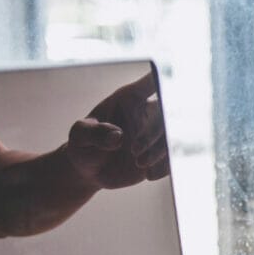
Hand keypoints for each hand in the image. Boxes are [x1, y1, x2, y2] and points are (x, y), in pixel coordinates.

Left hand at [66, 73, 167, 189]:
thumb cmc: (83, 145)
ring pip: (173, 136)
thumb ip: (94, 132)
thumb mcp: (79, 136)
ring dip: (160, 151)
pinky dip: (164, 167)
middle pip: (166, 113)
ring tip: (138, 164)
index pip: (152, 82)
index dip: (164, 78)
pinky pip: (174, 157)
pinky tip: (148, 175)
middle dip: (154, 132)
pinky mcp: (161, 156)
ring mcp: (156, 136)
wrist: (90, 171)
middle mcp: (147, 114)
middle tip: (134, 150)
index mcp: (129, 99)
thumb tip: (118, 135)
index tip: (167, 82)